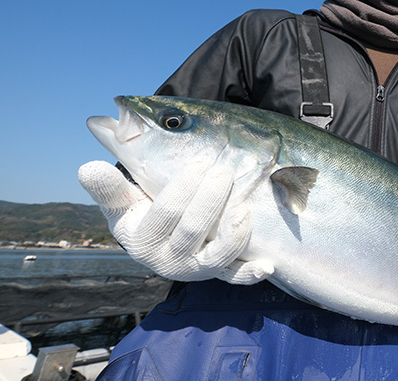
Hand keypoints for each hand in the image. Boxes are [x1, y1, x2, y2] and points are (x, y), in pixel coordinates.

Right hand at [78, 159, 273, 283]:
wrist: (158, 239)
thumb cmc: (141, 212)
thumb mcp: (122, 202)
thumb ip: (108, 188)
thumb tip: (88, 168)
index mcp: (143, 242)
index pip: (166, 213)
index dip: (185, 187)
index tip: (200, 161)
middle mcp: (170, 261)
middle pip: (194, 230)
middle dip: (211, 199)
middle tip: (224, 170)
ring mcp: (197, 269)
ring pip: (219, 254)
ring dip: (234, 232)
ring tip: (244, 206)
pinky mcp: (219, 273)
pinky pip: (236, 276)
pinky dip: (251, 274)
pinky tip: (267, 265)